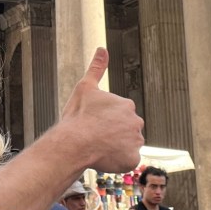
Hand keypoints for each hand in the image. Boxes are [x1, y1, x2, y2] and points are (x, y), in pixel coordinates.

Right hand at [59, 48, 143, 173]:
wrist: (75, 143)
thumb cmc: (78, 116)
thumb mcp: (85, 87)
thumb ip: (96, 68)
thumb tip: (102, 49)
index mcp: (126, 104)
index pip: (119, 114)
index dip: (104, 120)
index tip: (92, 123)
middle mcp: (136, 122)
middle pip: (125, 129)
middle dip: (112, 133)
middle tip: (94, 136)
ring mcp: (136, 141)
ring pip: (127, 145)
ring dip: (115, 147)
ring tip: (97, 148)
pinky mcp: (132, 159)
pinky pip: (126, 161)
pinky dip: (116, 161)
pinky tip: (103, 157)